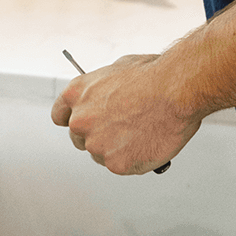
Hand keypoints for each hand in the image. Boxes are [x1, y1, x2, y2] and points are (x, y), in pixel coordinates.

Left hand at [51, 54, 201, 174]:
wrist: (176, 90)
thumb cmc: (153, 76)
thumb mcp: (116, 69)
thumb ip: (101, 90)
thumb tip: (106, 97)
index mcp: (76, 94)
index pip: (59, 115)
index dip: (73, 119)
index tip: (84, 123)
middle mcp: (80, 120)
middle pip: (78, 138)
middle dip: (95, 135)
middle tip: (119, 131)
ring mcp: (96, 144)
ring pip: (99, 154)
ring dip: (114, 148)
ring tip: (139, 133)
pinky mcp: (115, 163)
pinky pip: (120, 166)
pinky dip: (132, 159)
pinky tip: (147, 143)